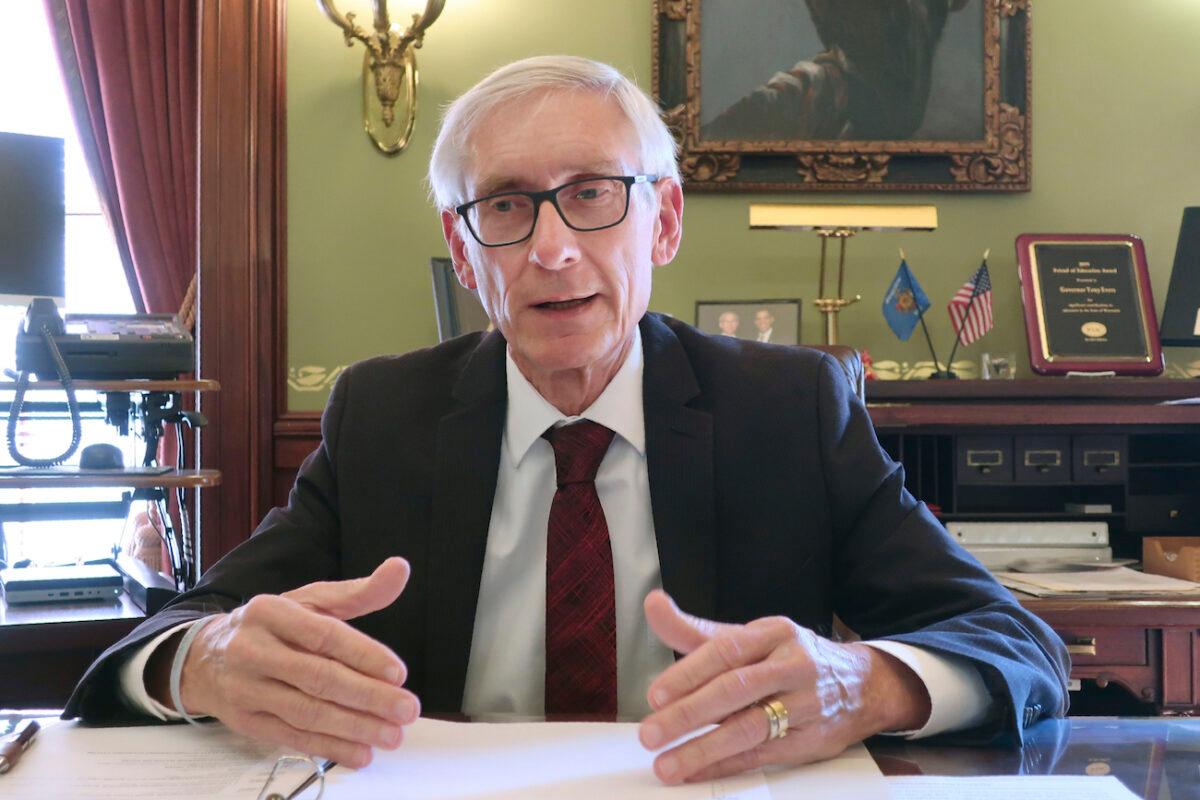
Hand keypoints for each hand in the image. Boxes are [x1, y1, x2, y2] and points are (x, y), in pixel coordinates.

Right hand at [167, 557, 419, 767]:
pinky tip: (360, 753)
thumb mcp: (307, 600)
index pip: (323, 635)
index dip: (363, 655)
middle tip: (406, 709)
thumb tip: (400, 569)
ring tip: (391, 734)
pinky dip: (330, 748)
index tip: (398, 673)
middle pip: (317, 678)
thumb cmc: (269, 627)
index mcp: (270, 612)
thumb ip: (357, 592)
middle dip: (368, 697)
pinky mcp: (245, 722)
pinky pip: (293, 737)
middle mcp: (252, 650)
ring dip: (354, 727)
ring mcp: (245, 689)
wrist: (204, 658)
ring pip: (307, 712)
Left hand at [637, 590, 929, 783]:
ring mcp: (805, 704)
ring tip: (667, 763)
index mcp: (774, 633)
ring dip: (703, 749)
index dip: (689, 672)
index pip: (727, 649)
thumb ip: (697, 630)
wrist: (862, 685)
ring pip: (749, 727)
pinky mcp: (810, 740)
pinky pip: (761, 754)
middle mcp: (792, 665)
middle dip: (689, 713)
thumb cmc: (791, 659)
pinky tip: (696, 771)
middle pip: (736, 689)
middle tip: (651, 732)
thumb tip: (654, 606)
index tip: (656, 693)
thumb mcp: (751, 637)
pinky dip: (724, 765)